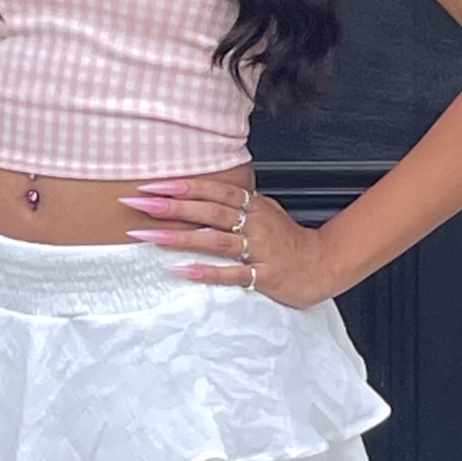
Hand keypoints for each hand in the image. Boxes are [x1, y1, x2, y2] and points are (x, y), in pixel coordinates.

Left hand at [120, 176, 333, 309]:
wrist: (322, 264)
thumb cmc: (288, 240)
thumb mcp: (264, 211)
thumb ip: (235, 204)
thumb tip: (199, 196)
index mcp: (253, 205)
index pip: (214, 190)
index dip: (183, 186)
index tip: (152, 185)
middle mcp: (254, 223)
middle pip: (209, 211)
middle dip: (172, 207)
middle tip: (139, 204)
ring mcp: (258, 249)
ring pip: (215, 240)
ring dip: (180, 238)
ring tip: (149, 236)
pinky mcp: (263, 275)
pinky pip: (231, 273)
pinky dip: (206, 272)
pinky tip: (181, 270)